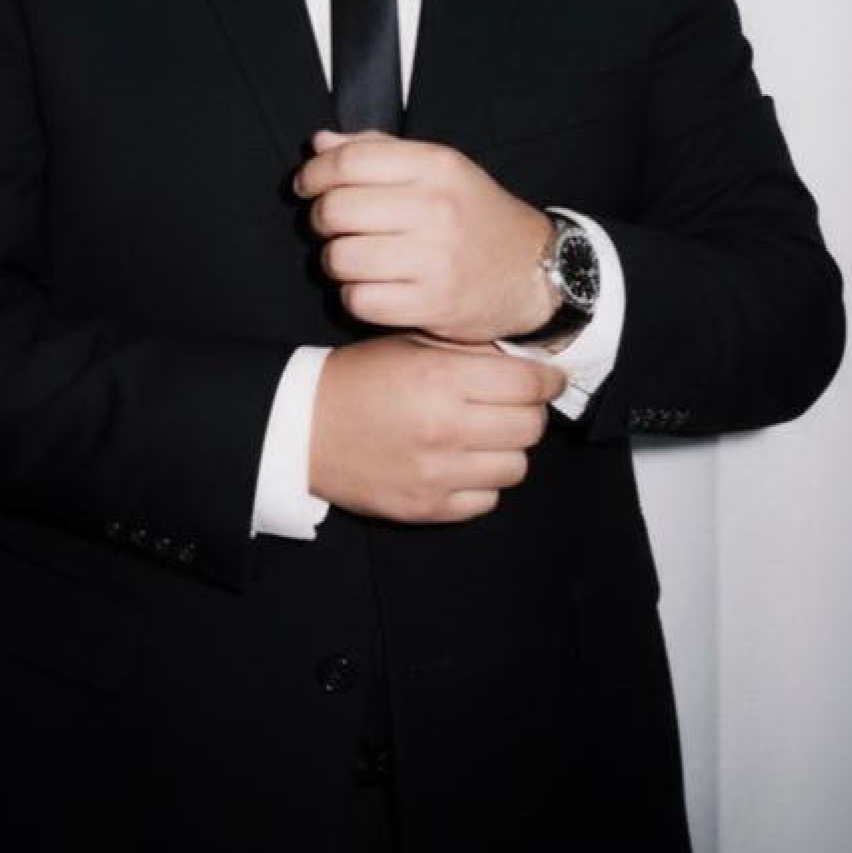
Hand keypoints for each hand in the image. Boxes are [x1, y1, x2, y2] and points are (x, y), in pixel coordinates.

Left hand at [295, 130, 556, 341]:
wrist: (535, 271)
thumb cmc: (475, 216)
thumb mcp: (440, 169)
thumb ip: (378, 151)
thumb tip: (319, 144)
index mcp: (436, 166)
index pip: (349, 161)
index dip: (314, 174)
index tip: (306, 185)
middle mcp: (436, 208)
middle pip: (336, 210)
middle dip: (320, 220)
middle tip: (331, 226)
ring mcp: (436, 258)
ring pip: (340, 258)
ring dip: (336, 262)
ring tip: (354, 258)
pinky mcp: (433, 304)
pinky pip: (359, 300)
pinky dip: (355, 296)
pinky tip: (372, 287)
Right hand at [309, 334, 563, 522]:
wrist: (303, 427)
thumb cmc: (361, 378)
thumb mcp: (412, 345)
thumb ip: (469, 351)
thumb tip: (525, 359)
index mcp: (440, 378)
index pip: (528, 384)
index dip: (547, 380)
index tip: (548, 379)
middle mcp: (444, 427)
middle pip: (529, 426)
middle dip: (528, 412)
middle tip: (512, 405)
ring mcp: (437, 473)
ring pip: (516, 467)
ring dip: (506, 449)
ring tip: (484, 436)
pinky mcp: (427, 507)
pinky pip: (487, 500)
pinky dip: (482, 482)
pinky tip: (461, 464)